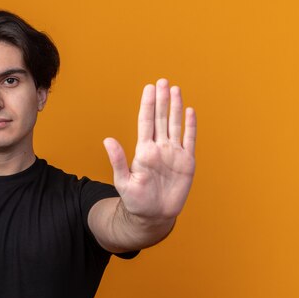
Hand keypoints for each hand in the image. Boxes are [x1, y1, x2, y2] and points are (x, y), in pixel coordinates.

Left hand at [103, 78, 195, 220]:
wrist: (153, 216)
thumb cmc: (136, 201)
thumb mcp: (123, 182)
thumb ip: (117, 160)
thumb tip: (107, 140)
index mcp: (144, 151)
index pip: (146, 122)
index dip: (148, 105)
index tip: (149, 88)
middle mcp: (159, 148)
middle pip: (161, 119)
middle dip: (162, 100)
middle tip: (162, 81)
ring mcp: (173, 154)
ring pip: (175, 125)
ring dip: (176, 107)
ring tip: (175, 89)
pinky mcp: (186, 162)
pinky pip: (189, 140)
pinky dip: (190, 126)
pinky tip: (190, 111)